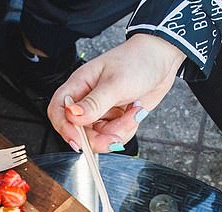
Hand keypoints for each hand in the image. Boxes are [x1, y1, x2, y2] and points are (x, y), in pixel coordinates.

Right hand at [48, 35, 184, 152]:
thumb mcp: (116, 83)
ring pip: (99, 137)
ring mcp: (101, 111)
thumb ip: (94, 103)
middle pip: (79, 132)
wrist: (163, 60)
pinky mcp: (114, 118)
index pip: (58, 110)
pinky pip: (114, 136)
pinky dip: (126, 130)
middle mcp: (87, 100)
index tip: (78, 141)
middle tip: (115, 136)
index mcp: (80, 85)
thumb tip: (73, 116)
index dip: (64, 128)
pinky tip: (135, 113)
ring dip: (118, 132)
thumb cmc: (138, 60)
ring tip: (132, 114)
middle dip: (98, 139)